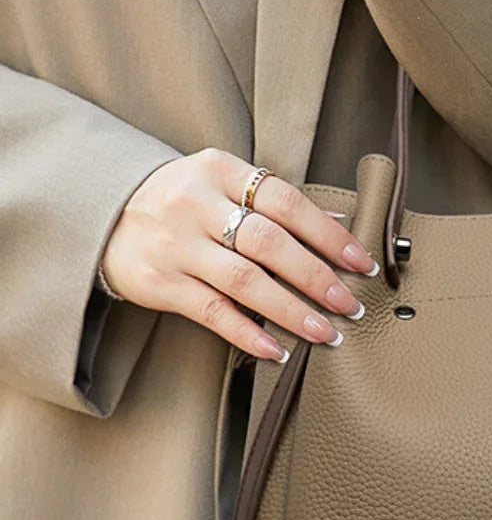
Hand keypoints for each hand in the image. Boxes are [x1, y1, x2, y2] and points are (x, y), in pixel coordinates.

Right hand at [101, 148, 378, 361]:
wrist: (102, 214)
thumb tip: (341, 221)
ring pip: (245, 282)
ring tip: (326, 332)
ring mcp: (176, 244)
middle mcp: (197, 204)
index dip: (330, 234)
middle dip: (318, 278)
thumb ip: (276, 201)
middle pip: (270, 244)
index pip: (287, 202)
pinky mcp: (160, 282)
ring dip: (293, 311)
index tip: (361, 263)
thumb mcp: (223, 183)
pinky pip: (212, 312)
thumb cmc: (181, 199)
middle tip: (350, 304)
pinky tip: (277, 349)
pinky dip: (248, 333)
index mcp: (220, 171)